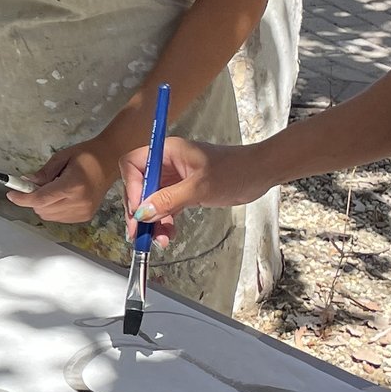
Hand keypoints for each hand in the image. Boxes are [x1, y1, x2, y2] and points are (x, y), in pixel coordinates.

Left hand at [14, 139, 114, 223]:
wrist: (110, 161)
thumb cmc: (87, 155)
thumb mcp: (62, 157)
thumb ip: (43, 172)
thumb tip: (26, 183)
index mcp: (73, 186)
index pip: (41, 199)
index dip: (23, 199)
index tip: (11, 195)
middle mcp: (79, 202)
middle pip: (42, 210)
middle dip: (33, 199)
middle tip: (35, 185)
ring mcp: (83, 211)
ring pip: (49, 216)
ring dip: (43, 205)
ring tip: (52, 189)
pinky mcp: (85, 216)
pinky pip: (59, 218)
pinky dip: (53, 209)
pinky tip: (60, 196)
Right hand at [122, 136, 250, 243]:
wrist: (259, 173)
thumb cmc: (235, 170)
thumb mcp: (199, 187)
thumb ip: (169, 199)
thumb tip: (143, 212)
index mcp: (167, 152)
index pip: (133, 166)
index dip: (131, 188)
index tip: (138, 211)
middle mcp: (167, 163)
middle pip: (139, 186)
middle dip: (139, 211)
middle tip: (140, 233)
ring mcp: (175, 178)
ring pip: (152, 201)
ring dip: (152, 221)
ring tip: (159, 239)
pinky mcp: (184, 191)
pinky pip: (166, 208)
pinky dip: (164, 222)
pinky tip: (168, 235)